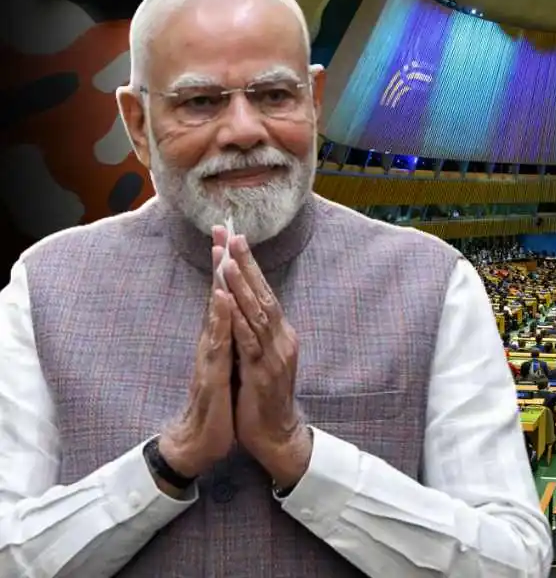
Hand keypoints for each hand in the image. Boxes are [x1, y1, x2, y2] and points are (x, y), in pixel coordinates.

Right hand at [157, 241, 237, 486]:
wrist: (200, 443)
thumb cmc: (217, 406)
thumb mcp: (229, 368)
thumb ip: (230, 344)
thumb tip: (237, 321)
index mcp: (221, 341)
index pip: (226, 298)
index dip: (230, 270)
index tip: (232, 238)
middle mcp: (213, 343)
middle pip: (218, 297)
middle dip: (222, 264)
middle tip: (222, 230)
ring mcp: (210, 357)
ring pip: (215, 314)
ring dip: (220, 283)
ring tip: (222, 254)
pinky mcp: (210, 374)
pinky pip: (217, 342)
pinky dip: (220, 320)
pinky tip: (222, 300)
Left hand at [222, 234, 311, 486]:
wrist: (276, 437)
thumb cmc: (264, 399)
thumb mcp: (262, 361)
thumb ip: (256, 335)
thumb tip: (245, 310)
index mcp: (280, 335)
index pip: (263, 293)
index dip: (249, 266)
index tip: (234, 239)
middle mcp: (281, 339)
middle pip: (262, 294)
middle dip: (245, 264)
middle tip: (232, 235)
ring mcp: (274, 355)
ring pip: (257, 312)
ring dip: (241, 284)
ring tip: (228, 259)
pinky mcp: (263, 373)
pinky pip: (249, 341)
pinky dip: (237, 318)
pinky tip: (228, 302)